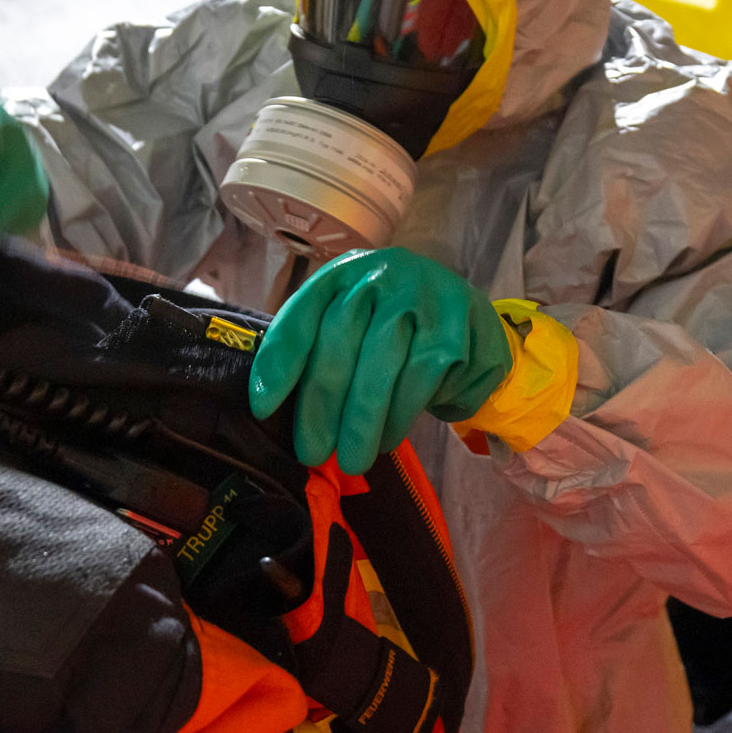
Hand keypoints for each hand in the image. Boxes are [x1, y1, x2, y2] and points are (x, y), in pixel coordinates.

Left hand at [248, 247, 512, 475]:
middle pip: (339, 346)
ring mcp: (422, 299)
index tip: (262, 409)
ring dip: (361, 424)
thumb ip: (319, 347)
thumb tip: (276, 409)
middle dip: (321, 407)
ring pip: (380, 370)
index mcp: (344, 272)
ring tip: (352, 459)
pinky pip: (418, 383)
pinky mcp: (455, 329)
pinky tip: (388, 439)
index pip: (303, 316)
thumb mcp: (355, 318)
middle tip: (312, 453)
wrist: (469, 312)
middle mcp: (381, 275)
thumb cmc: (395, 323)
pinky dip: (399, 418)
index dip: (279, 363)